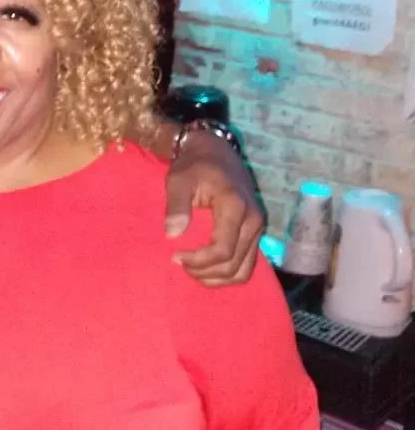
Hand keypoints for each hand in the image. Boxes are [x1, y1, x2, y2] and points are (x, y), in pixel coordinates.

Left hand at [163, 131, 262, 286]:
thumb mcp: (178, 179)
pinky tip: (207, 269)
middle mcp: (253, 221)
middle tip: (180, 264)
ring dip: (217, 278)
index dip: (199, 261)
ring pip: (243, 270)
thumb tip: (171, 234)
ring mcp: (257, 228)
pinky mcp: (255, 232)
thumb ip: (176, 205)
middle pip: (233, 265)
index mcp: (235, 206)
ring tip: (192, 270)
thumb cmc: (194, 165)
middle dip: (204, 272)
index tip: (175, 256)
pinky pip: (247, 264)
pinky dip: (228, 273)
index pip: (223, 249)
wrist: (215, 152)